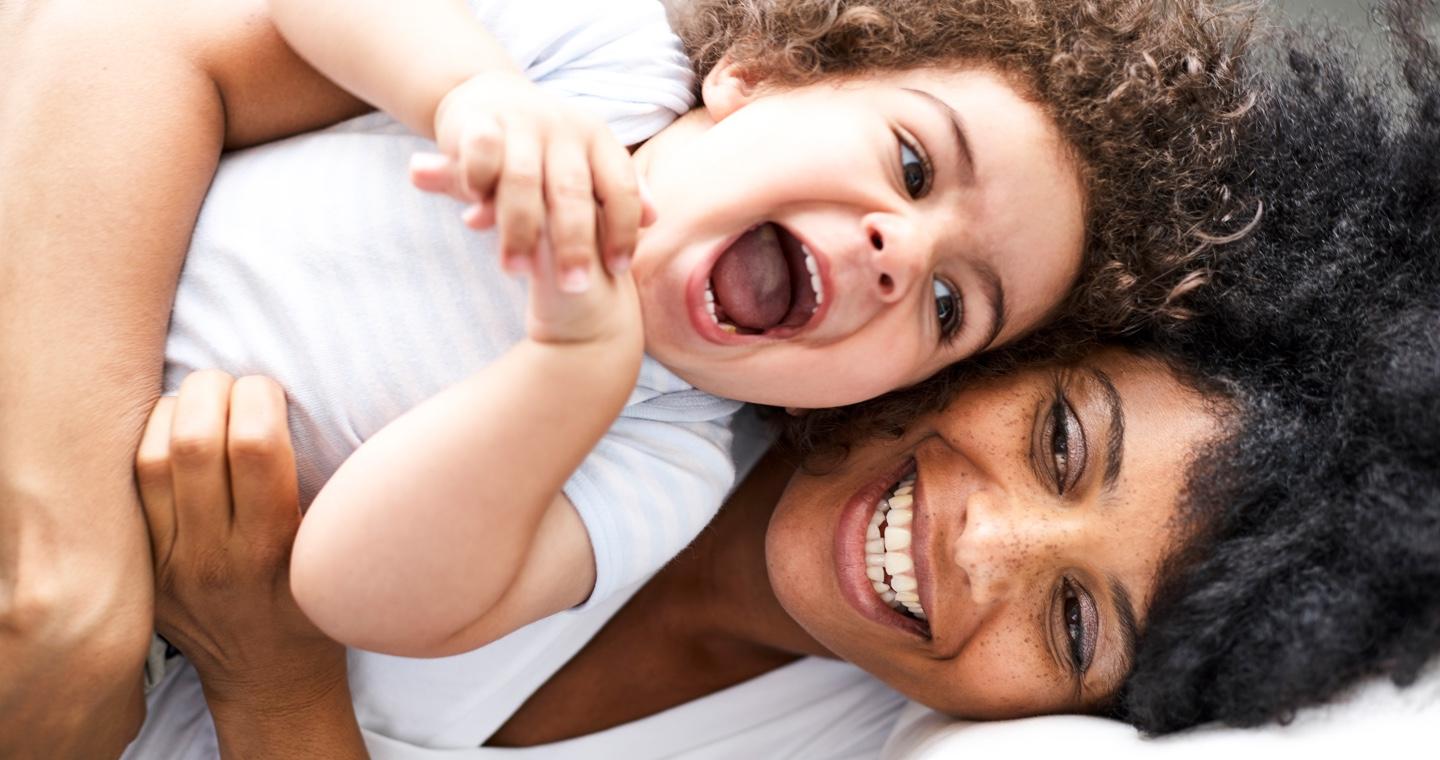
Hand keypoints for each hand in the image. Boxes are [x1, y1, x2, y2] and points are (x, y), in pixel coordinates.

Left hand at [135, 371, 346, 709]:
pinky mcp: (145, 570)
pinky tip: (169, 431)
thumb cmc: (320, 606)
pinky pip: (130, 490)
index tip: (269, 390)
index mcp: (279, 548)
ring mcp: (173, 565)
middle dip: (213, 390)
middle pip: (196, 443)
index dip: (260, 396)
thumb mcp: (341, 556)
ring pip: (152, 460)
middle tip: (230, 383)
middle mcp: (220, 556)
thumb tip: (332, 407)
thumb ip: (334, 496)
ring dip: (174, 410)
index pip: (256, 446)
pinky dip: (145, 443)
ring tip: (199, 400)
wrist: (270, 680)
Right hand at [411, 70, 651, 280]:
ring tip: (517, 271)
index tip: (618, 270)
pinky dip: (478, 184)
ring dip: (520, 230)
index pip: (620, 187)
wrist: (488, 95)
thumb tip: (654, 219)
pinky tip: (476, 217)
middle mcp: (565, 128)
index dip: (622, 230)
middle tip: (573, 287)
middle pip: (573, 191)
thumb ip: (616, 191)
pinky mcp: (480, 120)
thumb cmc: (545, 147)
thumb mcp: (587, 161)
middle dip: (574, 243)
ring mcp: (522, 122)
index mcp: (598, 140)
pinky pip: (482, 154)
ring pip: (523, 180)